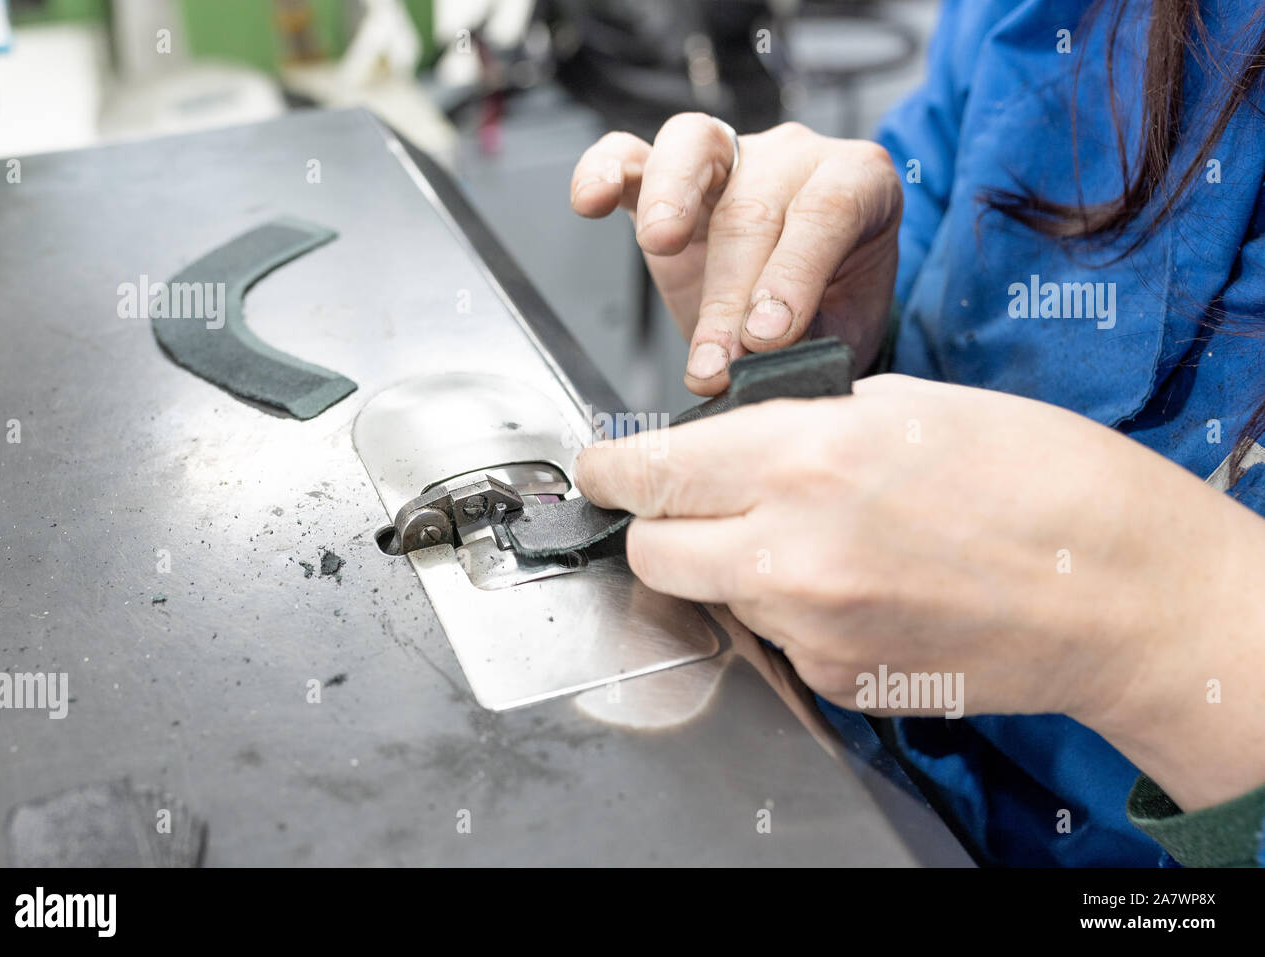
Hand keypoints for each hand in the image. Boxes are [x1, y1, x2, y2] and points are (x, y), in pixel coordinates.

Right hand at [569, 115, 901, 393]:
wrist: (803, 307)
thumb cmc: (831, 306)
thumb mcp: (844, 328)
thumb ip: (813, 338)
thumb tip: (765, 366)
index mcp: (857, 181)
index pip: (827, 212)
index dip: (793, 275)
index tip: (768, 338)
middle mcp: (792, 156)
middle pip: (755, 205)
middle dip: (729, 292)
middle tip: (718, 360)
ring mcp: (728, 156)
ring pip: (694, 148)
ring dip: (672, 198)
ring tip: (660, 244)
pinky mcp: (664, 176)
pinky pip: (629, 154)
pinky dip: (604, 170)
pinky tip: (591, 200)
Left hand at [576, 374, 1264, 810]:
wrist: (1117, 587)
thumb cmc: (1034, 477)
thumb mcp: (900, 403)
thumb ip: (793, 424)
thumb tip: (723, 441)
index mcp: (802, 458)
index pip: (648, 471)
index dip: (610, 469)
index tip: (600, 469)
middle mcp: (791, 550)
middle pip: (652, 551)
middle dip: (660, 524)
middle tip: (697, 502)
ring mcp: (811, 626)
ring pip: (713, 595)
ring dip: (733, 565)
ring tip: (815, 536)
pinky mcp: (836, 678)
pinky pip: (774, 637)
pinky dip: (790, 609)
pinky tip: (857, 582)